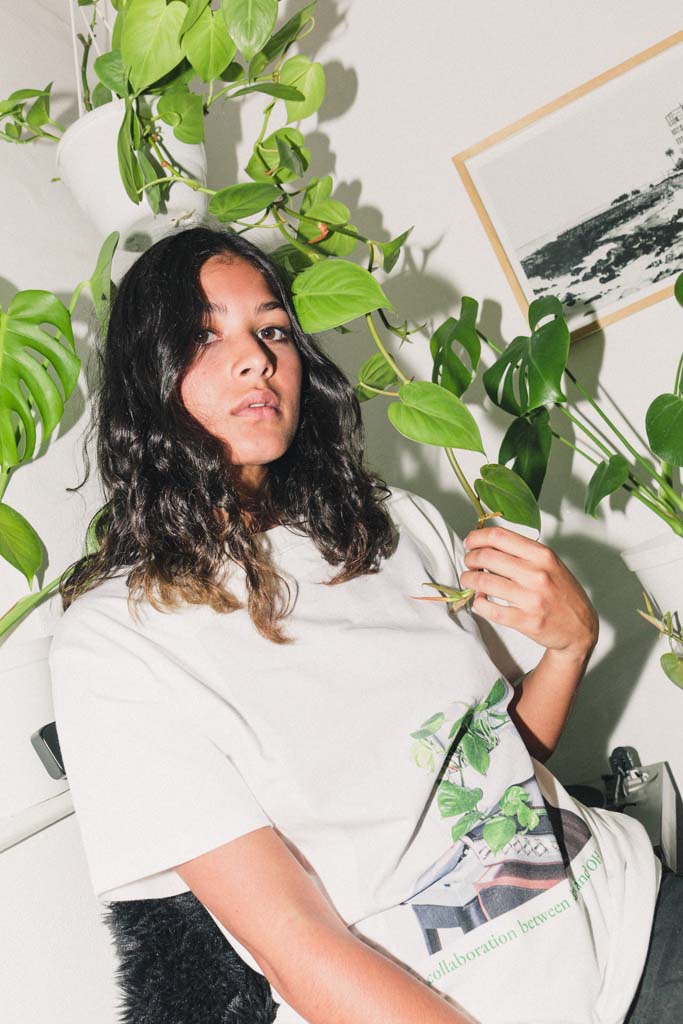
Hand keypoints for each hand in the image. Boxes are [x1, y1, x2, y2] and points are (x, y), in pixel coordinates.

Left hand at [461, 526, 598, 661]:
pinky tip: (480, 600)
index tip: (470, 542)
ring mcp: (531, 598)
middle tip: (469, 563)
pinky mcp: (525, 620)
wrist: (580, 627)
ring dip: (468, 580)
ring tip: (469, 581)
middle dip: (470, 559)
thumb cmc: (562, 593)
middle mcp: (537, 574)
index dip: (477, 537)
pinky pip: (488, 608)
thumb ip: (523, 552)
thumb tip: (487, 543)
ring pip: (483, 582)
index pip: (499, 536)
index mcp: (542, 555)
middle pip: (486, 557)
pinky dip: (478, 603)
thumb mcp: (550, 564)